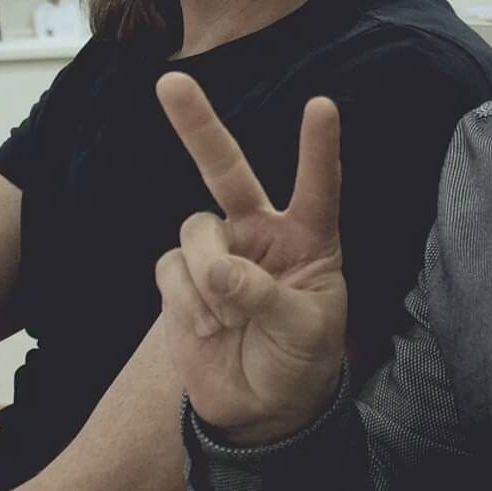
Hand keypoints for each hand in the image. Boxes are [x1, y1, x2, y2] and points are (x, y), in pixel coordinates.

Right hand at [155, 74, 348, 445]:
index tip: (322, 105)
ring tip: (228, 317)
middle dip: (197, 126)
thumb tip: (223, 272)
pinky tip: (207, 327)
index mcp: (310, 238)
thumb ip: (268, 297)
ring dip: (207, 273)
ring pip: (195, 230)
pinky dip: (186, 301)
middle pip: (227, 170)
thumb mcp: (305, 331)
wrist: (260, 408)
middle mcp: (261, 233)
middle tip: (169, 82)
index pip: (318, 185)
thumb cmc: (301, 360)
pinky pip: (171, 269)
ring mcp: (218, 252)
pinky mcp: (182, 278)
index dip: (318, 148)